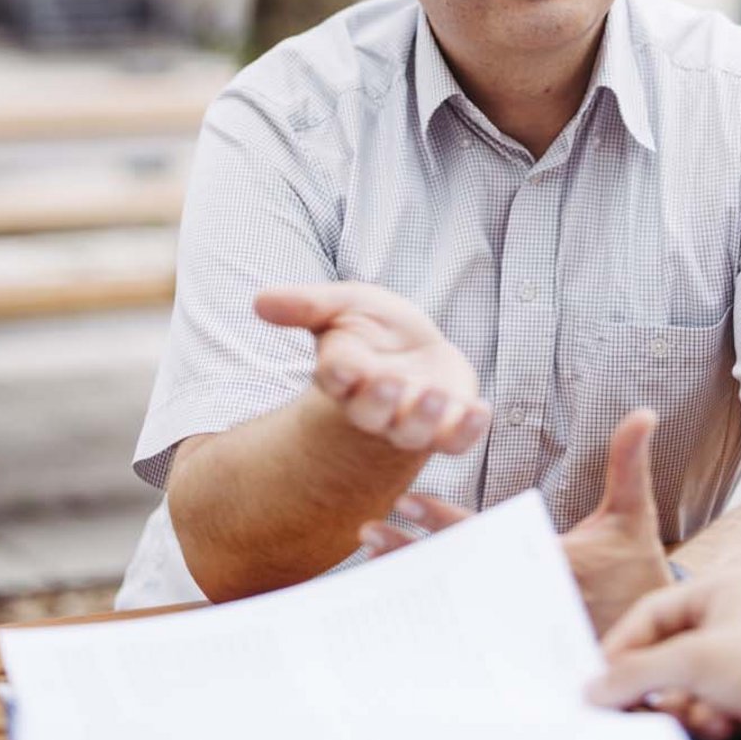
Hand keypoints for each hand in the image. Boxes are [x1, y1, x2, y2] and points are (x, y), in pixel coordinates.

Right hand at [256, 284, 490, 457]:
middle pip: (372, 413)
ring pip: (413, 432)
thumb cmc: (371, 329)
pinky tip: (482, 411)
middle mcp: (376, 406)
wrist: (414, 351)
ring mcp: (413, 421)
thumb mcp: (342, 305)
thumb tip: (258, 300)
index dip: (338, 373)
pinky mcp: (448, 426)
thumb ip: (305, 305)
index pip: (336, 378)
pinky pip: (456, 439)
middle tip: (389, 382)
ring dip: (423, 418)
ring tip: (435, 395)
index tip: (340, 366)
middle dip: (379, 401)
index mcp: (344, 376)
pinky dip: (468, 430)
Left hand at [359, 409, 673, 635]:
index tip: (407, 501)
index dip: (444, 520)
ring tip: (370, 561)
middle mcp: (526, 597)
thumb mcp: (633, 514)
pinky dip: (430, 616)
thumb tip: (644, 412)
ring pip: (451, 604)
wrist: (650, 642)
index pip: (486, 537)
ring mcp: (516, 629)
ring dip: (412, 581)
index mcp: (551, 561)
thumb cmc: (636, 571)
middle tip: (369, 531)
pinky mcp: (512, 650)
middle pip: (456, 573)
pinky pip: (462, 633)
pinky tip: (399, 600)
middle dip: (411, 551)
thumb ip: (628, 463)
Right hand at [592, 569, 740, 739]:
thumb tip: (591, 690)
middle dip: (653, 685)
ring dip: (685, 708)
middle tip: (622, 710)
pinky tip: (725, 726)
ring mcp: (734, 661)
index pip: (650, 613)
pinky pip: (700, 710)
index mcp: (717, 590)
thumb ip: (638, 674)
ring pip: (678, 688)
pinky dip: (705, 722)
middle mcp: (724, 620)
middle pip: (662, 654)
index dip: (621, 647)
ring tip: (704, 715)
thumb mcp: (696, 662)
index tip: (595, 680)